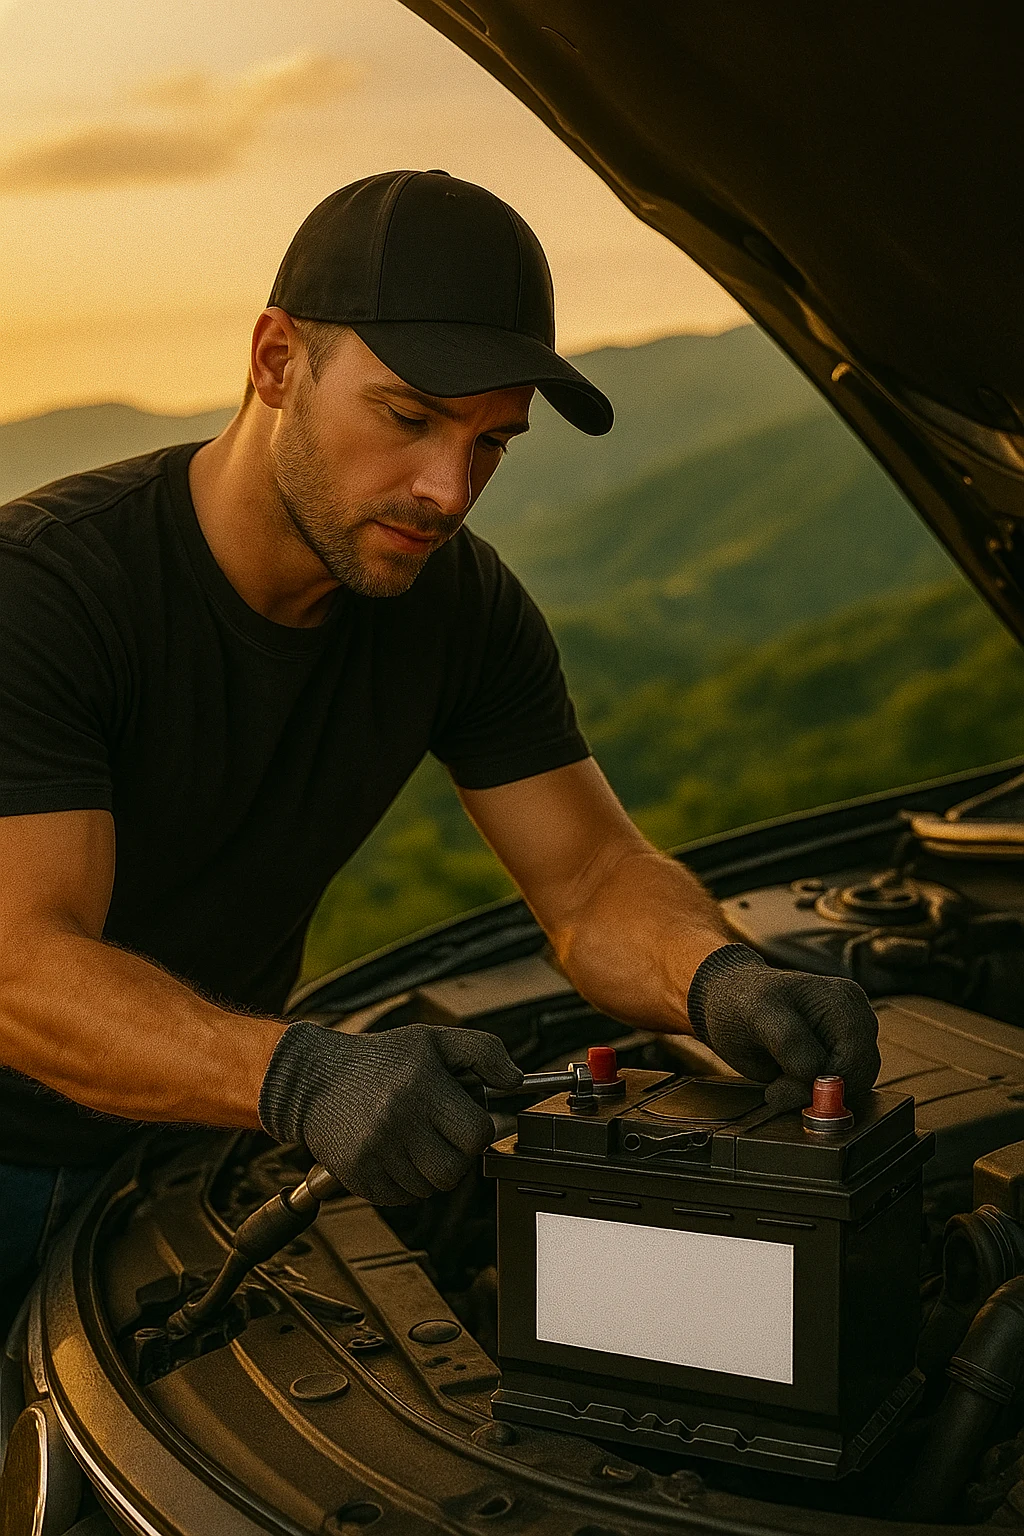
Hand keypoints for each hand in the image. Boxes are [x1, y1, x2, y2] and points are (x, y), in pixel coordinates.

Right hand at [258, 1020, 521, 1203]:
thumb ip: (482, 1051)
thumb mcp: (433, 1041)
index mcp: (420, 1085)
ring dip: (430, 1171)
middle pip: (454, 1170)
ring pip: (430, 1189)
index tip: (464, 1118)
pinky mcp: (357, 1174)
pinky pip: (402, 1198)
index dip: (477, 1128)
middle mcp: (397, 1119)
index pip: (477, 1134)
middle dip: (455, 1155)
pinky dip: (405, 1183)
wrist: (314, 1078)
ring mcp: (374, 1151)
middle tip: (440, 1134)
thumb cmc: (381, 1059)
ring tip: (413, 1140)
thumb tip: (516, 1079)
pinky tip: (393, 1153)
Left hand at [687, 944, 880, 1112]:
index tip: (777, 1088)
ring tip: (780, 1077)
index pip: (852, 1062)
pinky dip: (813, 1093)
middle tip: (777, 1086)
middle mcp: (859, 1019)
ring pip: (851, 1088)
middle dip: (816, 1091)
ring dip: (813, 1093)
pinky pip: (840, 1090)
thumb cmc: (741, 1002)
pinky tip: (788, 1077)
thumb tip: (815, 1074)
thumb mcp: (756, 1015)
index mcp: (845, 1001)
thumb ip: (788, 1042)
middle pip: (858, 1078)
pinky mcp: (843, 1056)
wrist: (730, 1002)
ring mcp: (853, 1039)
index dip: (819, 1085)